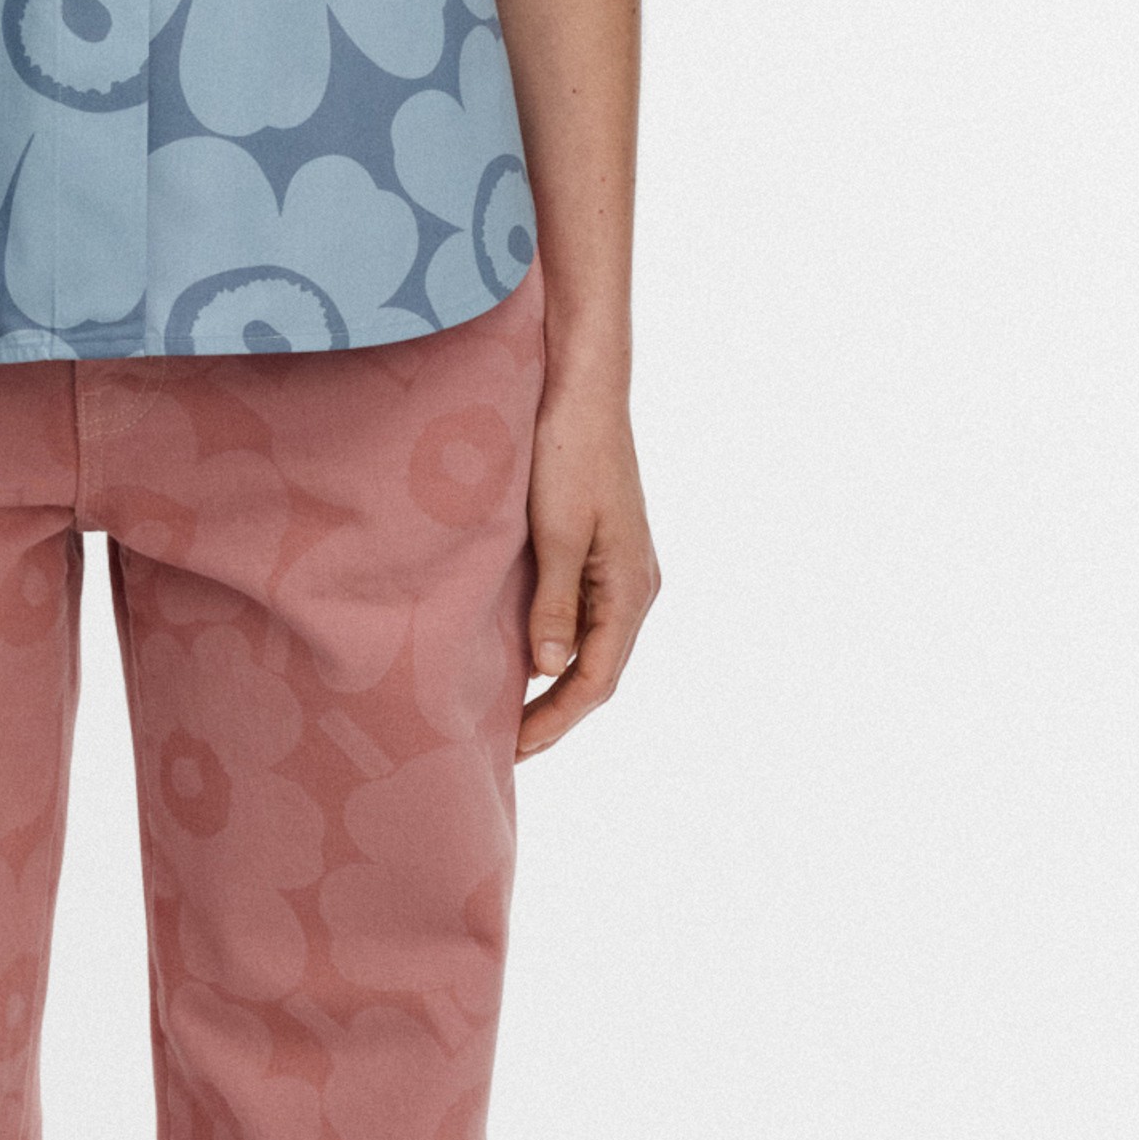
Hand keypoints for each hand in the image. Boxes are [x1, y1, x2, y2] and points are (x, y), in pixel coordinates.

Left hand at [518, 381, 659, 761]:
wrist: (582, 389)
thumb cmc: (568, 453)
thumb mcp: (555, 532)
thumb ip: (555, 603)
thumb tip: (549, 671)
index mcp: (631, 589)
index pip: (596, 680)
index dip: (555, 721)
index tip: (514, 751)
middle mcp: (635, 587)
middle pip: (596, 672)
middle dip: (554, 714)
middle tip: (503, 748)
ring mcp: (620, 570)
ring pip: (590, 648)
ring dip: (553, 685)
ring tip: (506, 715)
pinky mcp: (600, 553)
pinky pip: (581, 618)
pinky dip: (553, 647)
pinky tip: (518, 656)